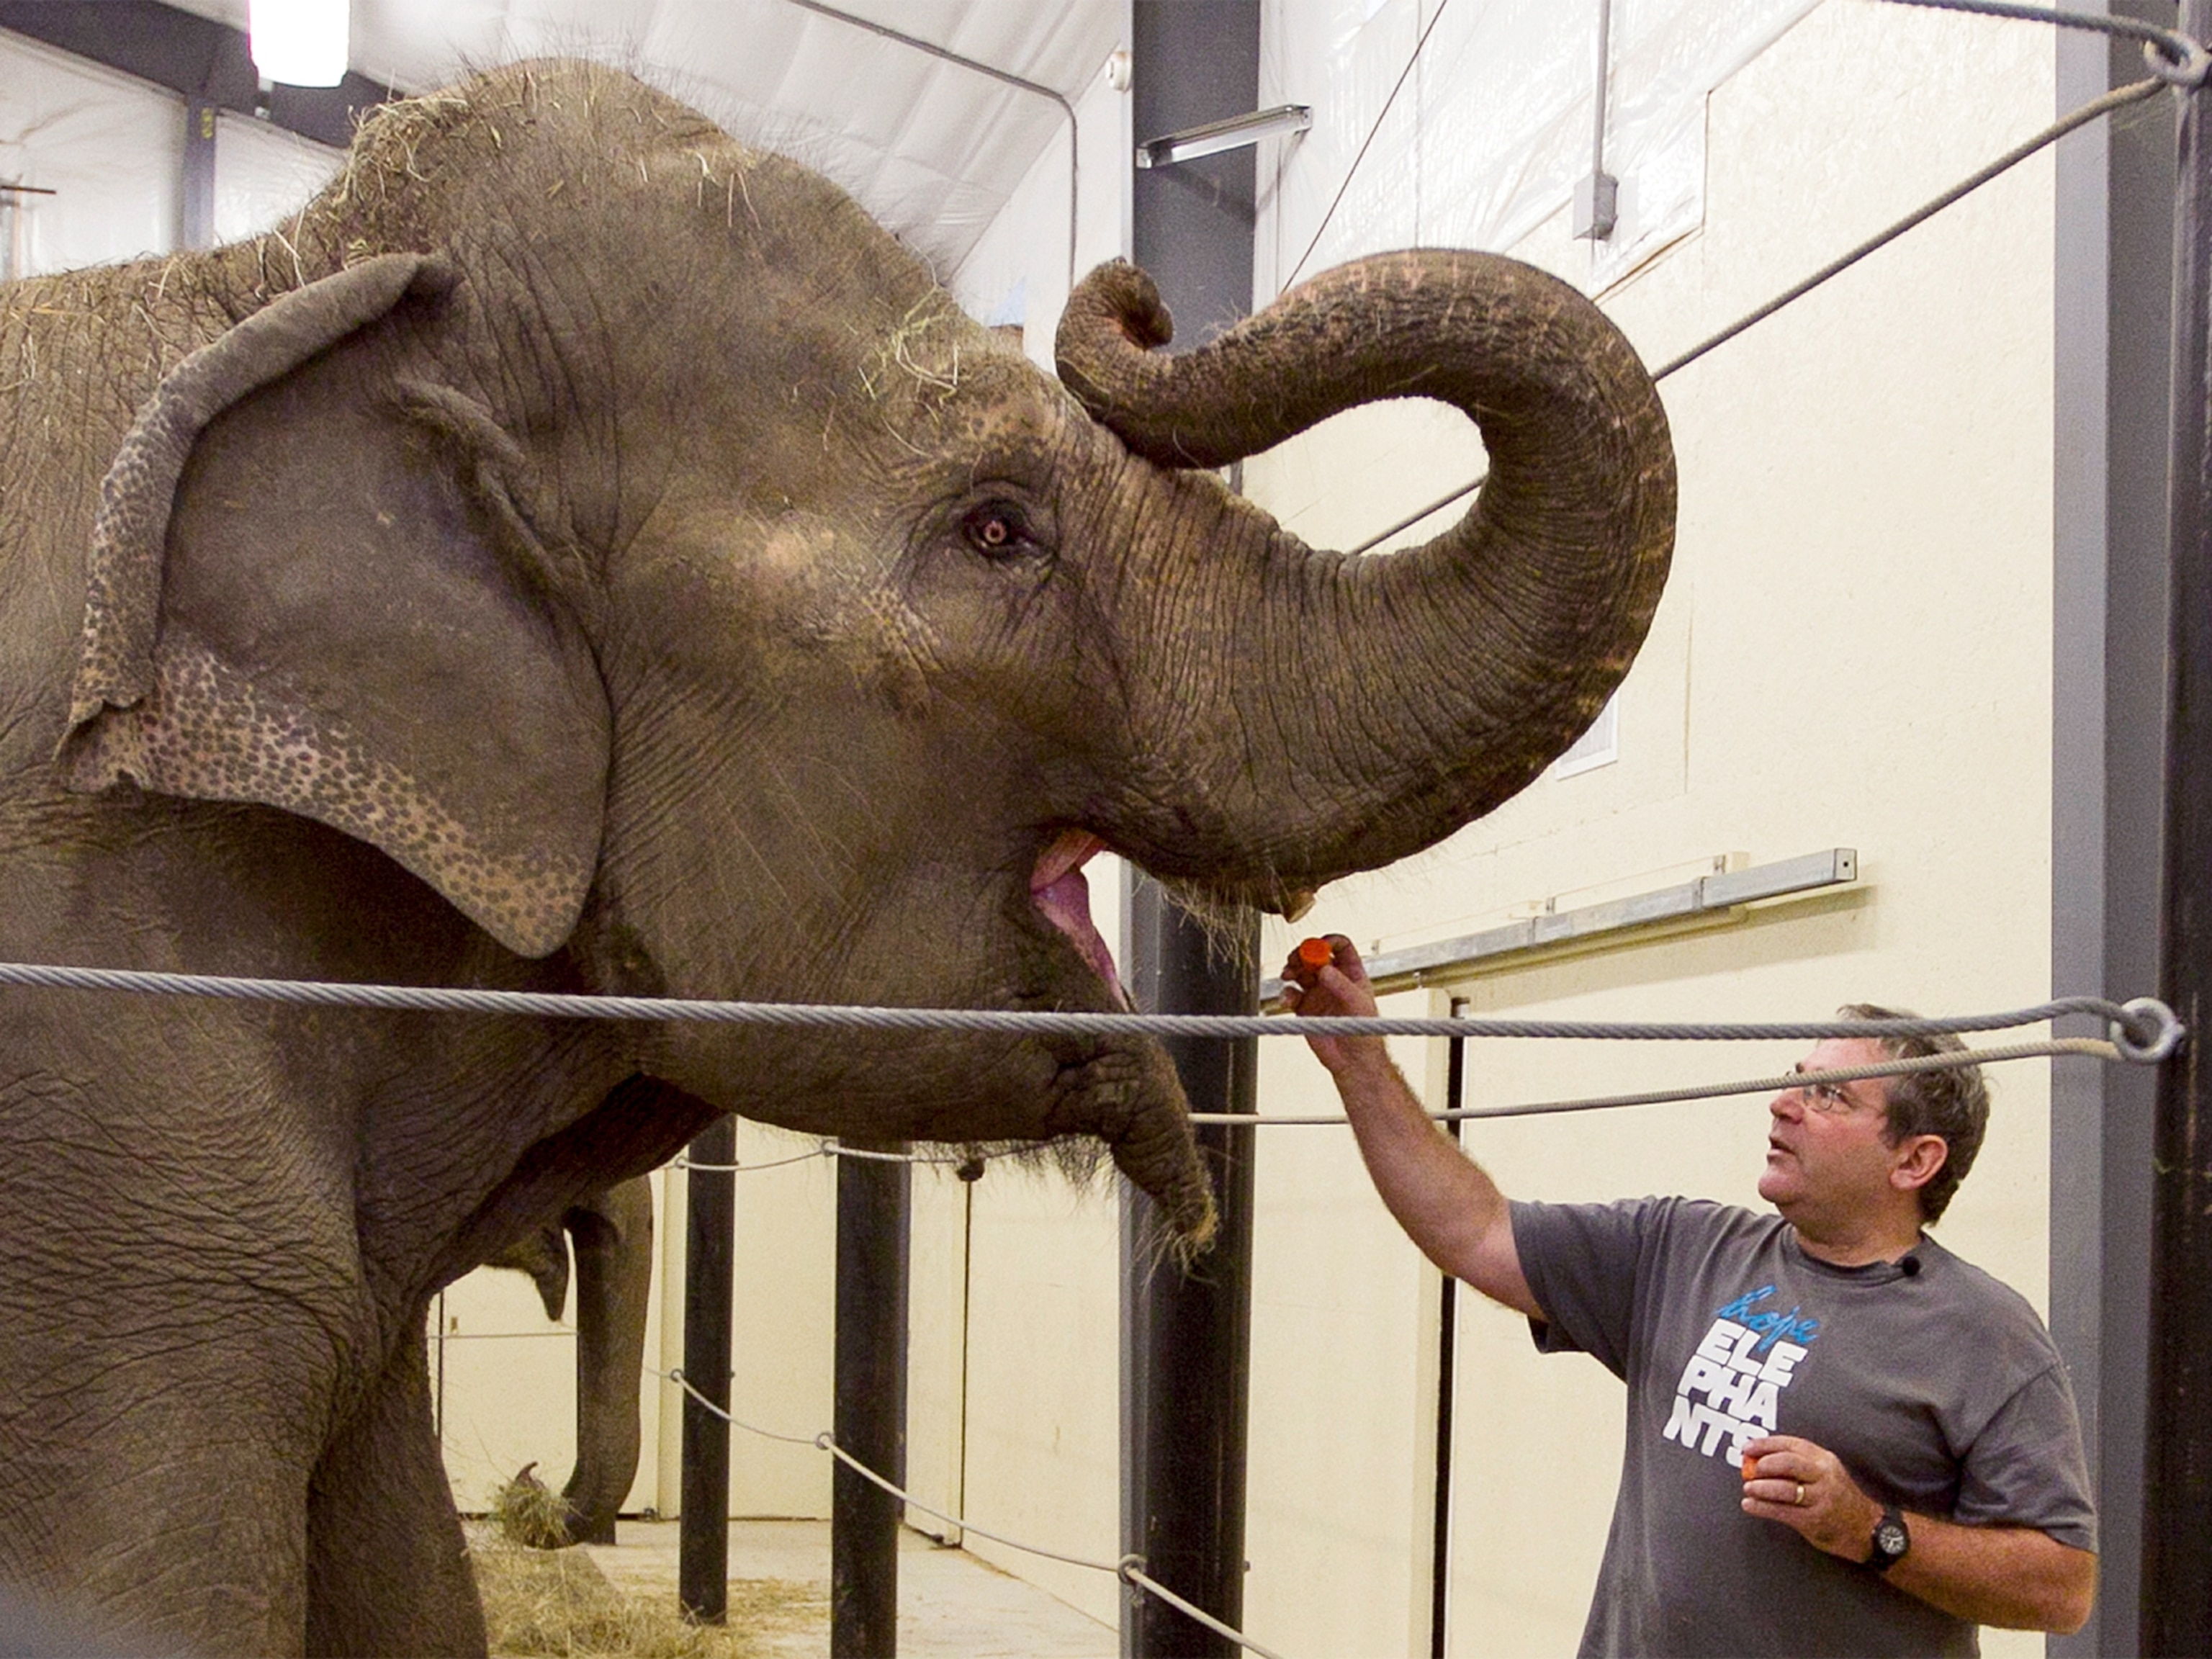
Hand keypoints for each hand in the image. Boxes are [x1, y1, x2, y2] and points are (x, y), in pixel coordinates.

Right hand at [1280, 934, 1384, 1076]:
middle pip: (1314, 954)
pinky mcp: (1304, 1008)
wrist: (1352, 1062)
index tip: (1318, 945)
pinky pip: (1290, 994)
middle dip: (1302, 953)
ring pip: (1299, 971)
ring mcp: (1317, 993)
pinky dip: (1285, 994)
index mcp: (1351, 973)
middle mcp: (1332, 980)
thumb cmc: (1365, 1034)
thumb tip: (1325, 969)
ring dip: (1290, 969)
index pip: (1340, 946)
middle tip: (1296, 958)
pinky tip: (1288, 1000)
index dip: (1328, 941)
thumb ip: (1342, 985)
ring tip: (1287, 974)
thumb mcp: (1359, 1005)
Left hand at [1741, 1435, 1884, 1560]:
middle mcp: (1824, 1476)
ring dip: (1760, 1488)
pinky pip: (1783, 1512)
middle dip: (1764, 1465)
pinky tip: (1750, 1505)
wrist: (1868, 1529)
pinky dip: (1762, 1508)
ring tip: (1748, 1488)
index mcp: (1824, 1460)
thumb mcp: (1827, 1472)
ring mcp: (1821, 1499)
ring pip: (1784, 1489)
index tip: (1747, 1448)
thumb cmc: (1840, 1497)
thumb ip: (1800, 1463)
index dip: (1765, 1445)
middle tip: (1749, 1470)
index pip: (1791, 1445)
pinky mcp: (1815, 1520)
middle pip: (1788, 1463)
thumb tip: (1760, 1458)